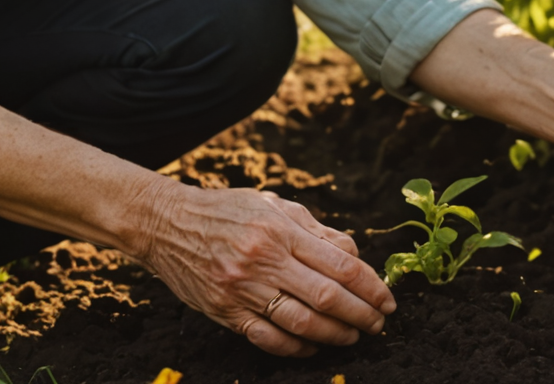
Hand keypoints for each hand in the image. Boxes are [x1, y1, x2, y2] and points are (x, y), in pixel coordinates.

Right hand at [128, 182, 395, 356]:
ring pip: (302, 323)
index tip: (387, 299)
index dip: (371, 287)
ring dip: (335, 335)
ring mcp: (243, 290)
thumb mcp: (273, 205)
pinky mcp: (225, 312)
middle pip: (327, 297)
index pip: (341, 265)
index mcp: (280, 230)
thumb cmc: (226, 211)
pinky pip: (269, 339)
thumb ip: (315, 229)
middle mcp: (263, 260)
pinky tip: (313, 346)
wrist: (166, 224)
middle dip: (361, 314)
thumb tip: (353, 256)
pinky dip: (297, 348)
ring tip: (352, 336)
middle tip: (378, 323)